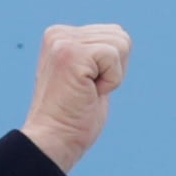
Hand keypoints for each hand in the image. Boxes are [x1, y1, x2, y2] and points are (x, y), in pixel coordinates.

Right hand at [19, 23, 131, 173]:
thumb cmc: (73, 118)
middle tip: (87, 91)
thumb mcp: (87, 76)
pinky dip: (110, 82)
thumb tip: (120, 35)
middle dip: (113, 70)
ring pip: (121, 44)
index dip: (111, 68)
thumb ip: (97, 53)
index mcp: (60, 36)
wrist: (54, 141)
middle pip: (120, 36)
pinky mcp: (71, 53)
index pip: (114, 34)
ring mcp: (63, 42)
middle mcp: (58, 34)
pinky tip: (87, 93)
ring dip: (111, 76)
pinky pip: (114, 57)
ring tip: (86, 91)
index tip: (86, 86)